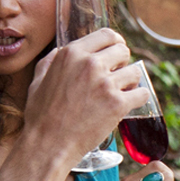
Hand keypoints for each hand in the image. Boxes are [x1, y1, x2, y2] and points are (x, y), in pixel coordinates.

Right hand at [21, 29, 138, 170]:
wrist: (47, 145)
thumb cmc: (40, 116)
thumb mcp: (37, 81)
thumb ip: (51, 62)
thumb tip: (60, 51)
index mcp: (71, 54)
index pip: (107, 34)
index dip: (114, 43)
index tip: (116, 54)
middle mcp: (90, 64)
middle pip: (123, 50)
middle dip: (122, 63)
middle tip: (116, 77)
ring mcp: (105, 83)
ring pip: (135, 71)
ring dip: (130, 82)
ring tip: (120, 93)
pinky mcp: (118, 103)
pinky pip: (142, 93)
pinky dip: (138, 99)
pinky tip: (128, 105)